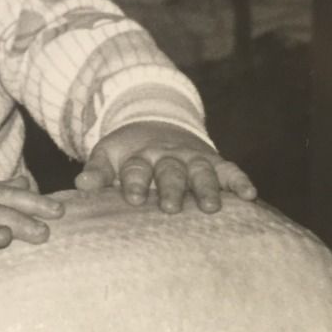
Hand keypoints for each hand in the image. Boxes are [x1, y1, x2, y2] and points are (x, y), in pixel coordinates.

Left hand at [76, 122, 256, 212]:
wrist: (159, 124)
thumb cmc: (129, 153)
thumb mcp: (108, 155)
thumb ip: (98, 171)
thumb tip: (81, 185)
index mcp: (139, 157)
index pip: (136, 168)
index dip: (135, 182)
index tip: (134, 197)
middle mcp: (168, 156)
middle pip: (170, 171)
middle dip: (171, 188)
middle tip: (171, 207)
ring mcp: (193, 159)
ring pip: (200, 171)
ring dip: (206, 188)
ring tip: (211, 207)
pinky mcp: (214, 161)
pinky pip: (229, 170)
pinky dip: (240, 181)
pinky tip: (250, 195)